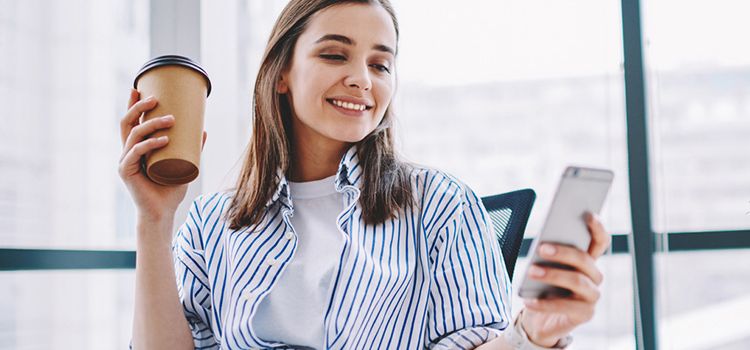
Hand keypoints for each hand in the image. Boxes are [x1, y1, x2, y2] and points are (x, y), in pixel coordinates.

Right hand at [118, 89, 206, 220]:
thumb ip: (192, 147)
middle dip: (139, 107)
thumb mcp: (184, 163)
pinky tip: (164, 139)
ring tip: (170, 119)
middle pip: (128, 123)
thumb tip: (204, 129)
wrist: (163, 212)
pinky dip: (150, 144)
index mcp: (137, 147)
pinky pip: (136, 152)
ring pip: (134, 134)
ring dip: (152, 124)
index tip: (139, 87)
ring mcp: (125, 161)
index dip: (132, 104)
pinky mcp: (126, 171)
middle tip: (156, 98)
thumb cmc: (171, 189)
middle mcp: (128, 151)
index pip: (132, 121)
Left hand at [519, 213, 610, 346]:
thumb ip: (548, 254)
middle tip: (541, 248)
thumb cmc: (542, 287)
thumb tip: (543, 242)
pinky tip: (528, 300)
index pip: (600, 242)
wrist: (540, 320)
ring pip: (577, 281)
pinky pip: (565, 307)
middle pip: (584, 260)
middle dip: (563, 252)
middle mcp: (594, 276)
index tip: (587, 214)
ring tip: (531, 271)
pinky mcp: (585, 314)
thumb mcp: (544, 267)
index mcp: (587, 260)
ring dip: (553, 275)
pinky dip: (544, 303)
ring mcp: (592, 296)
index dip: (597, 228)